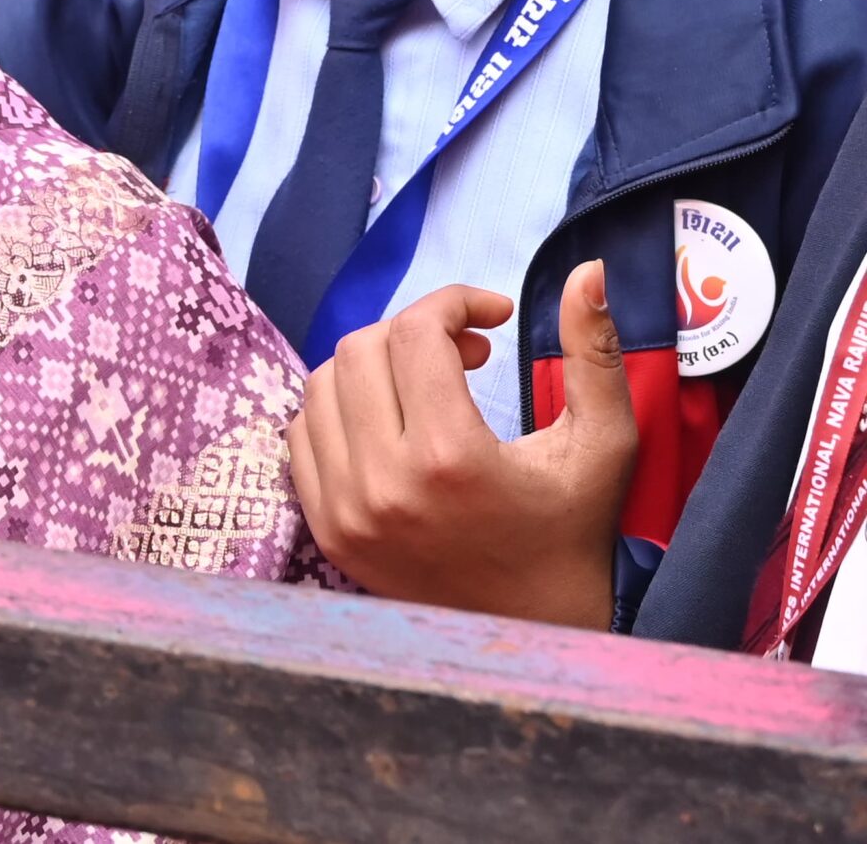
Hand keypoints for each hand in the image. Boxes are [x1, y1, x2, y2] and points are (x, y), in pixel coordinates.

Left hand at [285, 261, 636, 629]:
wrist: (532, 632)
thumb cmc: (572, 534)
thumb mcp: (603, 445)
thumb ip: (596, 354)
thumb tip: (590, 271)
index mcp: (449, 458)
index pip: (415, 333)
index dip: (454, 304)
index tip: (491, 318)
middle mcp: (382, 483)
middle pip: (361, 348)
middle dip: (414, 333)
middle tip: (465, 354)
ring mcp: (343, 509)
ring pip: (322, 385)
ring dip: (374, 367)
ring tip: (429, 387)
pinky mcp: (324, 528)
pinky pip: (302, 434)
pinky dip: (340, 411)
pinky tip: (391, 423)